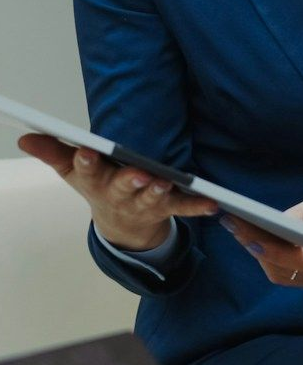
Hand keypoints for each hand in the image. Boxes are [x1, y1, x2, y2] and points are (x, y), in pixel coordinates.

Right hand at [18, 133, 218, 251]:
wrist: (122, 226)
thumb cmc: (99, 187)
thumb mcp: (74, 172)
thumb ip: (54, 152)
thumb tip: (26, 137)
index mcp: (96, 182)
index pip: (87, 170)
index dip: (86, 161)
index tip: (86, 150)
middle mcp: (120, 195)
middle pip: (122, 187)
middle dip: (129, 180)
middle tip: (138, 173)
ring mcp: (144, 204)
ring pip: (152, 198)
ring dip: (159, 192)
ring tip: (166, 183)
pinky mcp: (167, 209)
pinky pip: (184, 208)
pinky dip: (198, 206)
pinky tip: (213, 204)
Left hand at [220, 181, 302, 288]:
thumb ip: (300, 215)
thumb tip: (267, 224)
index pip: (295, 259)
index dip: (268, 248)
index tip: (244, 232)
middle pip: (282, 269)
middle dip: (256, 248)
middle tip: (235, 223)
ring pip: (279, 274)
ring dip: (259, 254)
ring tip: (241, 228)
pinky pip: (286, 272)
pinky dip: (270, 256)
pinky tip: (258, 237)